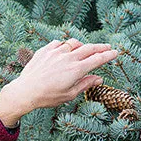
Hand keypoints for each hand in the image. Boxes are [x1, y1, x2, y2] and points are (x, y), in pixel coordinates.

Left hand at [0, 38, 119, 126]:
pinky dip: (64, 45)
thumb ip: (85, 84)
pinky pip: (59, 43)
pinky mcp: (46, 50)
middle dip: (100, 47)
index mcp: (76, 70)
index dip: (108, 55)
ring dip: (81, 45)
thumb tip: (99, 79)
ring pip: (74, 43)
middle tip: (107, 47)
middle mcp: (68, 57)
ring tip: (84, 49)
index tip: (115, 52)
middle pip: (89, 48)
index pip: (97, 59)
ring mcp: (56, 52)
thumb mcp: (69, 95)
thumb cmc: (47, 97)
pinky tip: (64, 50)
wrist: (25, 91)